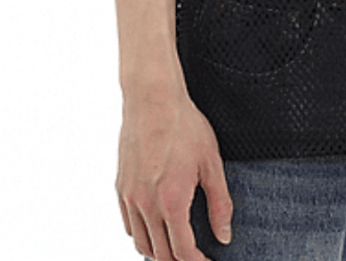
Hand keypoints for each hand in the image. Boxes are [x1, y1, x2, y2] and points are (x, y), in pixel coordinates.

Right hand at [116, 87, 233, 260]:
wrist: (153, 99)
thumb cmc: (185, 126)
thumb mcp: (212, 163)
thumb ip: (220, 203)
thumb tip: (225, 236)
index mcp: (172, 202)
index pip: (183, 253)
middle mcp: (147, 205)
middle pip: (161, 255)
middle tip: (196, 256)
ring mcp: (130, 197)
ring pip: (141, 244)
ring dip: (159, 252)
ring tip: (177, 245)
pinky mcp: (120, 188)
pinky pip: (129, 225)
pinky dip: (142, 234)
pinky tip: (157, 227)